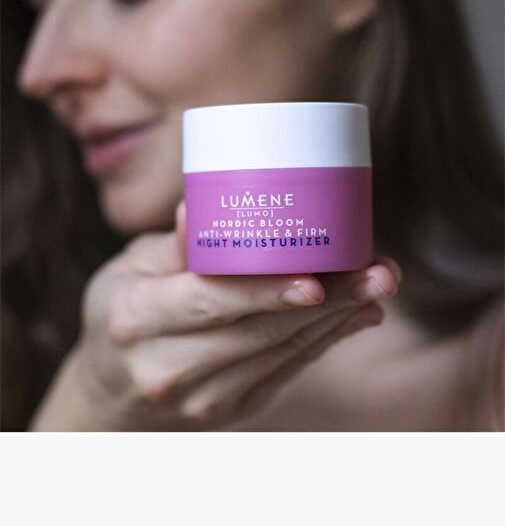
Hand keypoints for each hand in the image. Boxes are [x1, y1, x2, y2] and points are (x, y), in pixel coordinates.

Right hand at [70, 201, 401, 429]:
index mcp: (136, 319)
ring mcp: (202, 397)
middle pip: (258, 332)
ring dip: (337, 319)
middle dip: (325, 303)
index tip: (314, 279)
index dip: (262, 292)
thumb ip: (173, 247)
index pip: (208, 303)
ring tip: (378, 284)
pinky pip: (287, 371)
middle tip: (376, 271)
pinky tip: (358, 314)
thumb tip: (201, 207)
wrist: (115, 389)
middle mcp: (167, 366)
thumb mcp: (129, 268)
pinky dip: (326, 340)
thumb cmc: (123, 310)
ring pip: (281, 353)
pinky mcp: (232, 408)